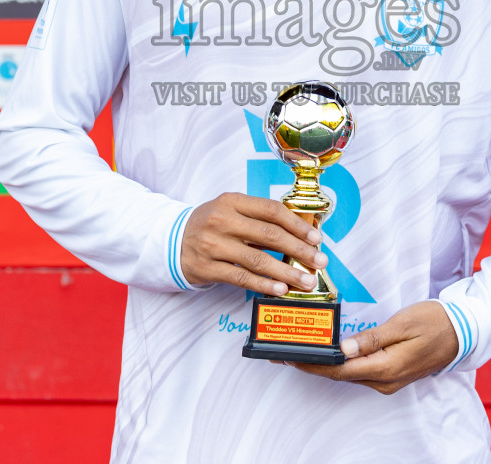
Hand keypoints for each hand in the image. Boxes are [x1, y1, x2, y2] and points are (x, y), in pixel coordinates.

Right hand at [180, 192, 329, 296]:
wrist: (171, 240)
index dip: (297, 224)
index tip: (316, 237)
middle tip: (319, 261)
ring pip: (257, 260)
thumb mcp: (230, 211)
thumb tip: (299, 234)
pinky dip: (263, 284)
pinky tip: (280, 289)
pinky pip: (241, 278)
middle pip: (269, 235)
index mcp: (232, 201)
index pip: (271, 210)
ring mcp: (212, 245)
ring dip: (286, 272)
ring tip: (305, 280)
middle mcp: (221, 220)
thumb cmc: (209, 225)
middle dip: (299, 249)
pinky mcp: (206, 268)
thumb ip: (258, 219)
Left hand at [292, 300, 458, 393]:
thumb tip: (343, 348)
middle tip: (284, 352)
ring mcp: (387, 380)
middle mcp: (384, 380)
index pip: (339, 370)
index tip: (289, 357)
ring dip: (324, 364)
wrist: (461, 331)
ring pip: (348, 373)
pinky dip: (340, 362)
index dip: (312, 365)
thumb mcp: (403, 324)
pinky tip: (327, 353)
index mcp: (386, 368)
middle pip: (340, 374)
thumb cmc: (434, 322)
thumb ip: (372, 338)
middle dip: (311, 364)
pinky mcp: (390, 374)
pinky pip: (359, 370)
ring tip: (300, 350)